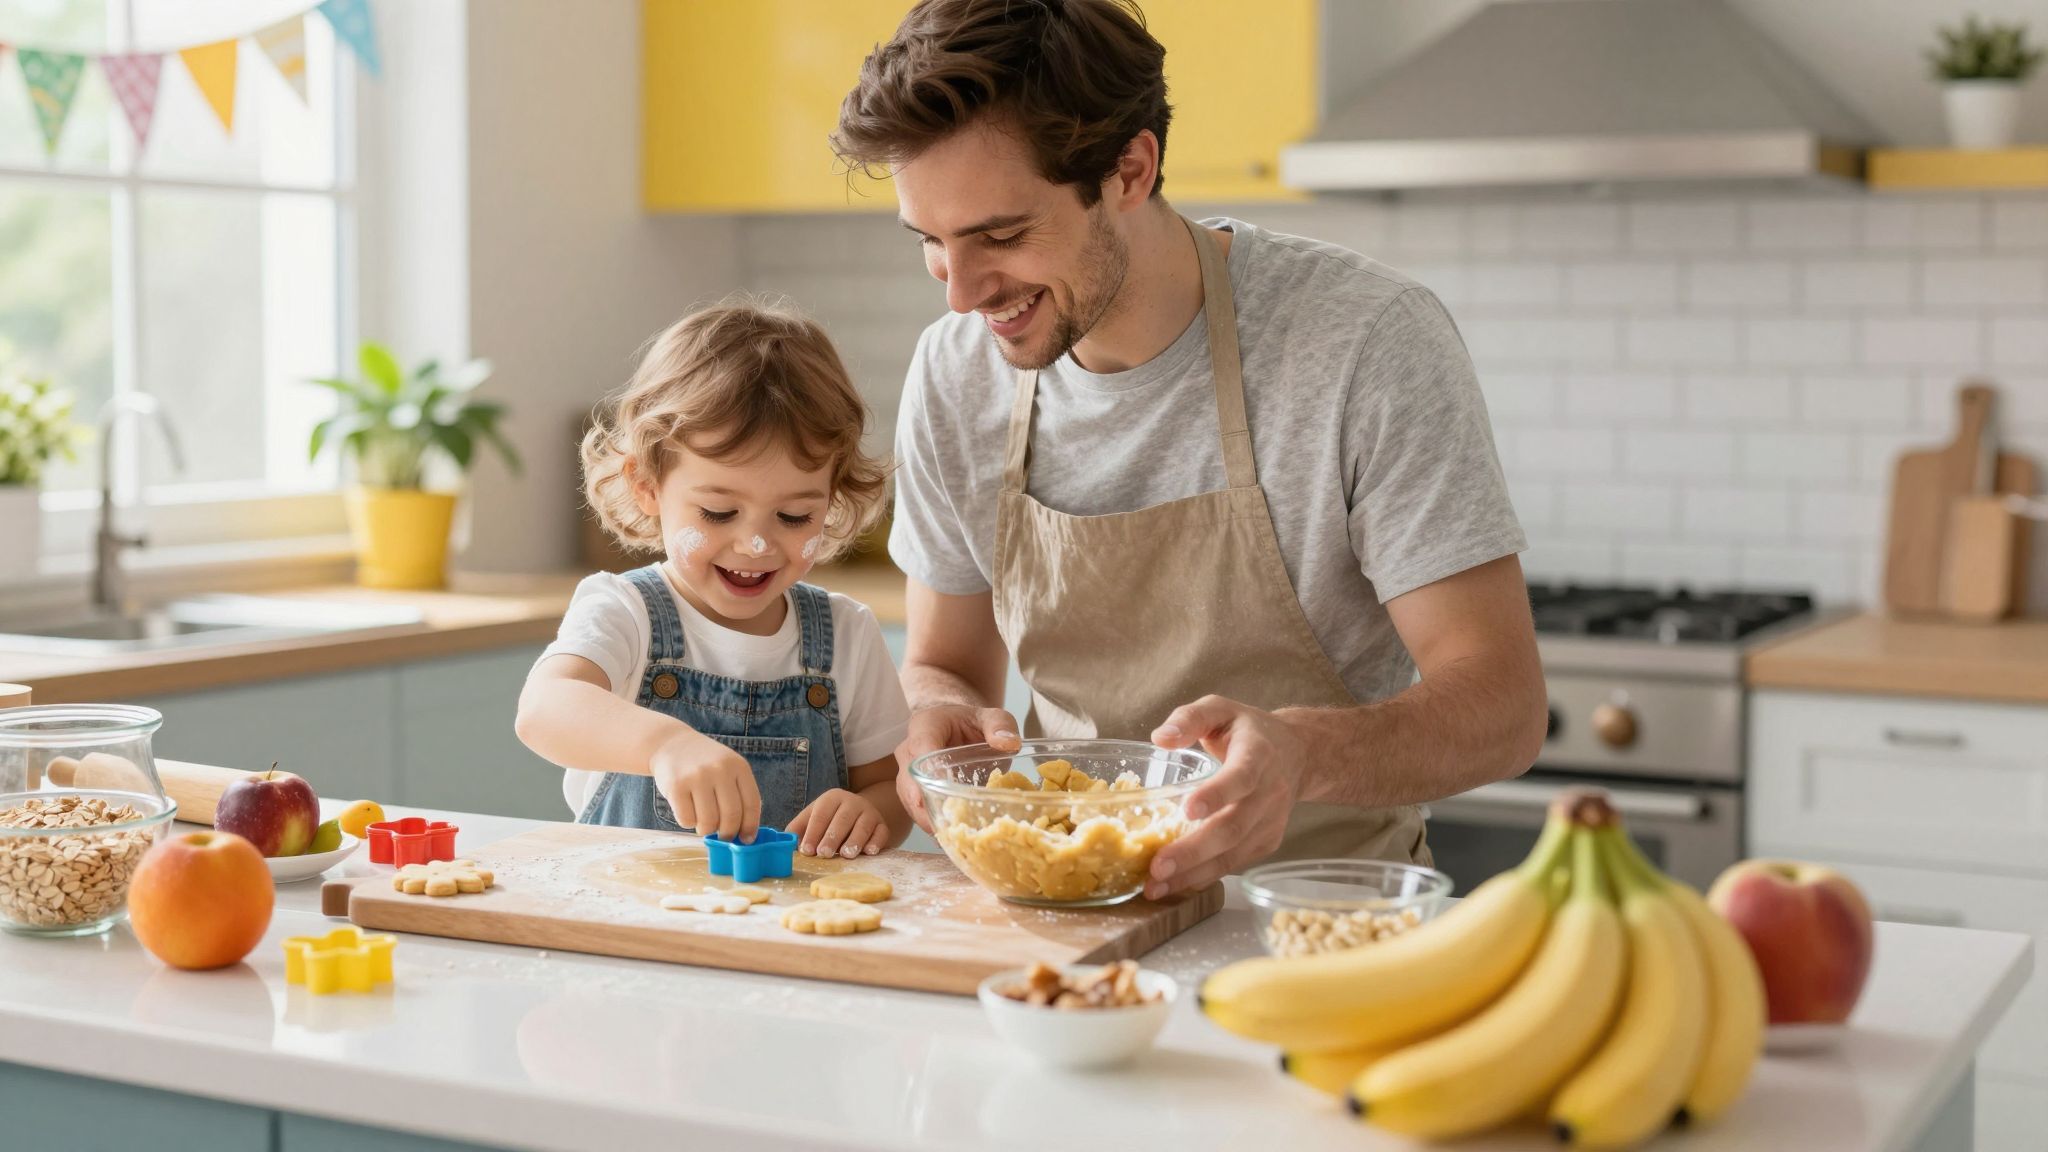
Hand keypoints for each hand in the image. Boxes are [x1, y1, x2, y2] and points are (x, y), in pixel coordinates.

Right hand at [651, 729, 760, 842]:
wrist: (671, 744)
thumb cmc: (704, 764)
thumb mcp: (727, 768)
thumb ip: (738, 794)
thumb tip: (745, 834)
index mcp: (738, 766)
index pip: (752, 803)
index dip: (750, 826)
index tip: (746, 839)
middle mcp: (720, 769)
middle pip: (732, 815)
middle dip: (728, 833)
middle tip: (723, 837)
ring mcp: (697, 776)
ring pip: (709, 821)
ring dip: (707, 829)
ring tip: (703, 822)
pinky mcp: (676, 786)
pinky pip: (687, 820)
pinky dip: (688, 823)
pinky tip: (687, 811)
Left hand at [788, 789, 890, 857]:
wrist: (861, 814)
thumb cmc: (831, 820)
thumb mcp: (813, 818)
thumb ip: (798, 828)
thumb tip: (784, 841)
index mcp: (831, 798)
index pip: (821, 814)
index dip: (813, 832)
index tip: (807, 850)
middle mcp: (852, 802)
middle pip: (842, 818)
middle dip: (832, 837)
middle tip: (824, 854)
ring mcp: (869, 813)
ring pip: (862, 825)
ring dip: (855, 841)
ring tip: (846, 854)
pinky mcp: (882, 825)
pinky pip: (881, 832)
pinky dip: (876, 842)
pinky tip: (869, 852)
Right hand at [893, 704, 1020, 832]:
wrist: (957, 727)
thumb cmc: (972, 722)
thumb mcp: (991, 716)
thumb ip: (1000, 724)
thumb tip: (1009, 742)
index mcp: (925, 726)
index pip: (921, 746)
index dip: (931, 770)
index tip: (944, 790)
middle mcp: (909, 750)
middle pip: (909, 780)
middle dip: (924, 805)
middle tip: (945, 826)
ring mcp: (908, 773)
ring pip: (909, 800)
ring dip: (927, 820)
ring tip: (949, 838)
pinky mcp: (914, 792)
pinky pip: (917, 810)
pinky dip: (932, 824)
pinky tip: (950, 838)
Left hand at [1146, 695, 1306, 899]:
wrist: (1297, 753)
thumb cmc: (1248, 730)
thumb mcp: (1221, 708)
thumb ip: (1190, 717)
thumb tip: (1160, 738)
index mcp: (1258, 754)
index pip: (1241, 777)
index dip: (1217, 794)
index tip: (1187, 809)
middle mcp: (1269, 791)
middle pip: (1233, 826)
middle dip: (1194, 850)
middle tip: (1157, 866)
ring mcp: (1271, 821)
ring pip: (1234, 853)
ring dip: (1194, 873)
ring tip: (1157, 886)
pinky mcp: (1267, 841)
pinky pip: (1236, 863)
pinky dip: (1205, 876)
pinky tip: (1176, 884)